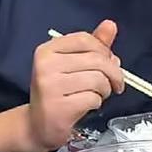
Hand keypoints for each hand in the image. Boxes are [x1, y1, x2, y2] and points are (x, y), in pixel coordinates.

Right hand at [28, 20, 123, 151]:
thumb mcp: (72, 65)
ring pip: (98, 79)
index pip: (85, 39)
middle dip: (113, 73)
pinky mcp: (59, 107)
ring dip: (105, 90)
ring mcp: (50, 86)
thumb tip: (111, 25)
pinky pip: (93, 99)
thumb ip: (93, 46)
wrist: (38, 126)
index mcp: (47, 50)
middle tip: (114, 84)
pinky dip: (96, 103)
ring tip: (97, 95)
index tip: (110, 63)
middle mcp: (46, 65)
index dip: (104, 51)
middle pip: (96, 59)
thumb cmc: (57, 93)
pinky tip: (87, 106)